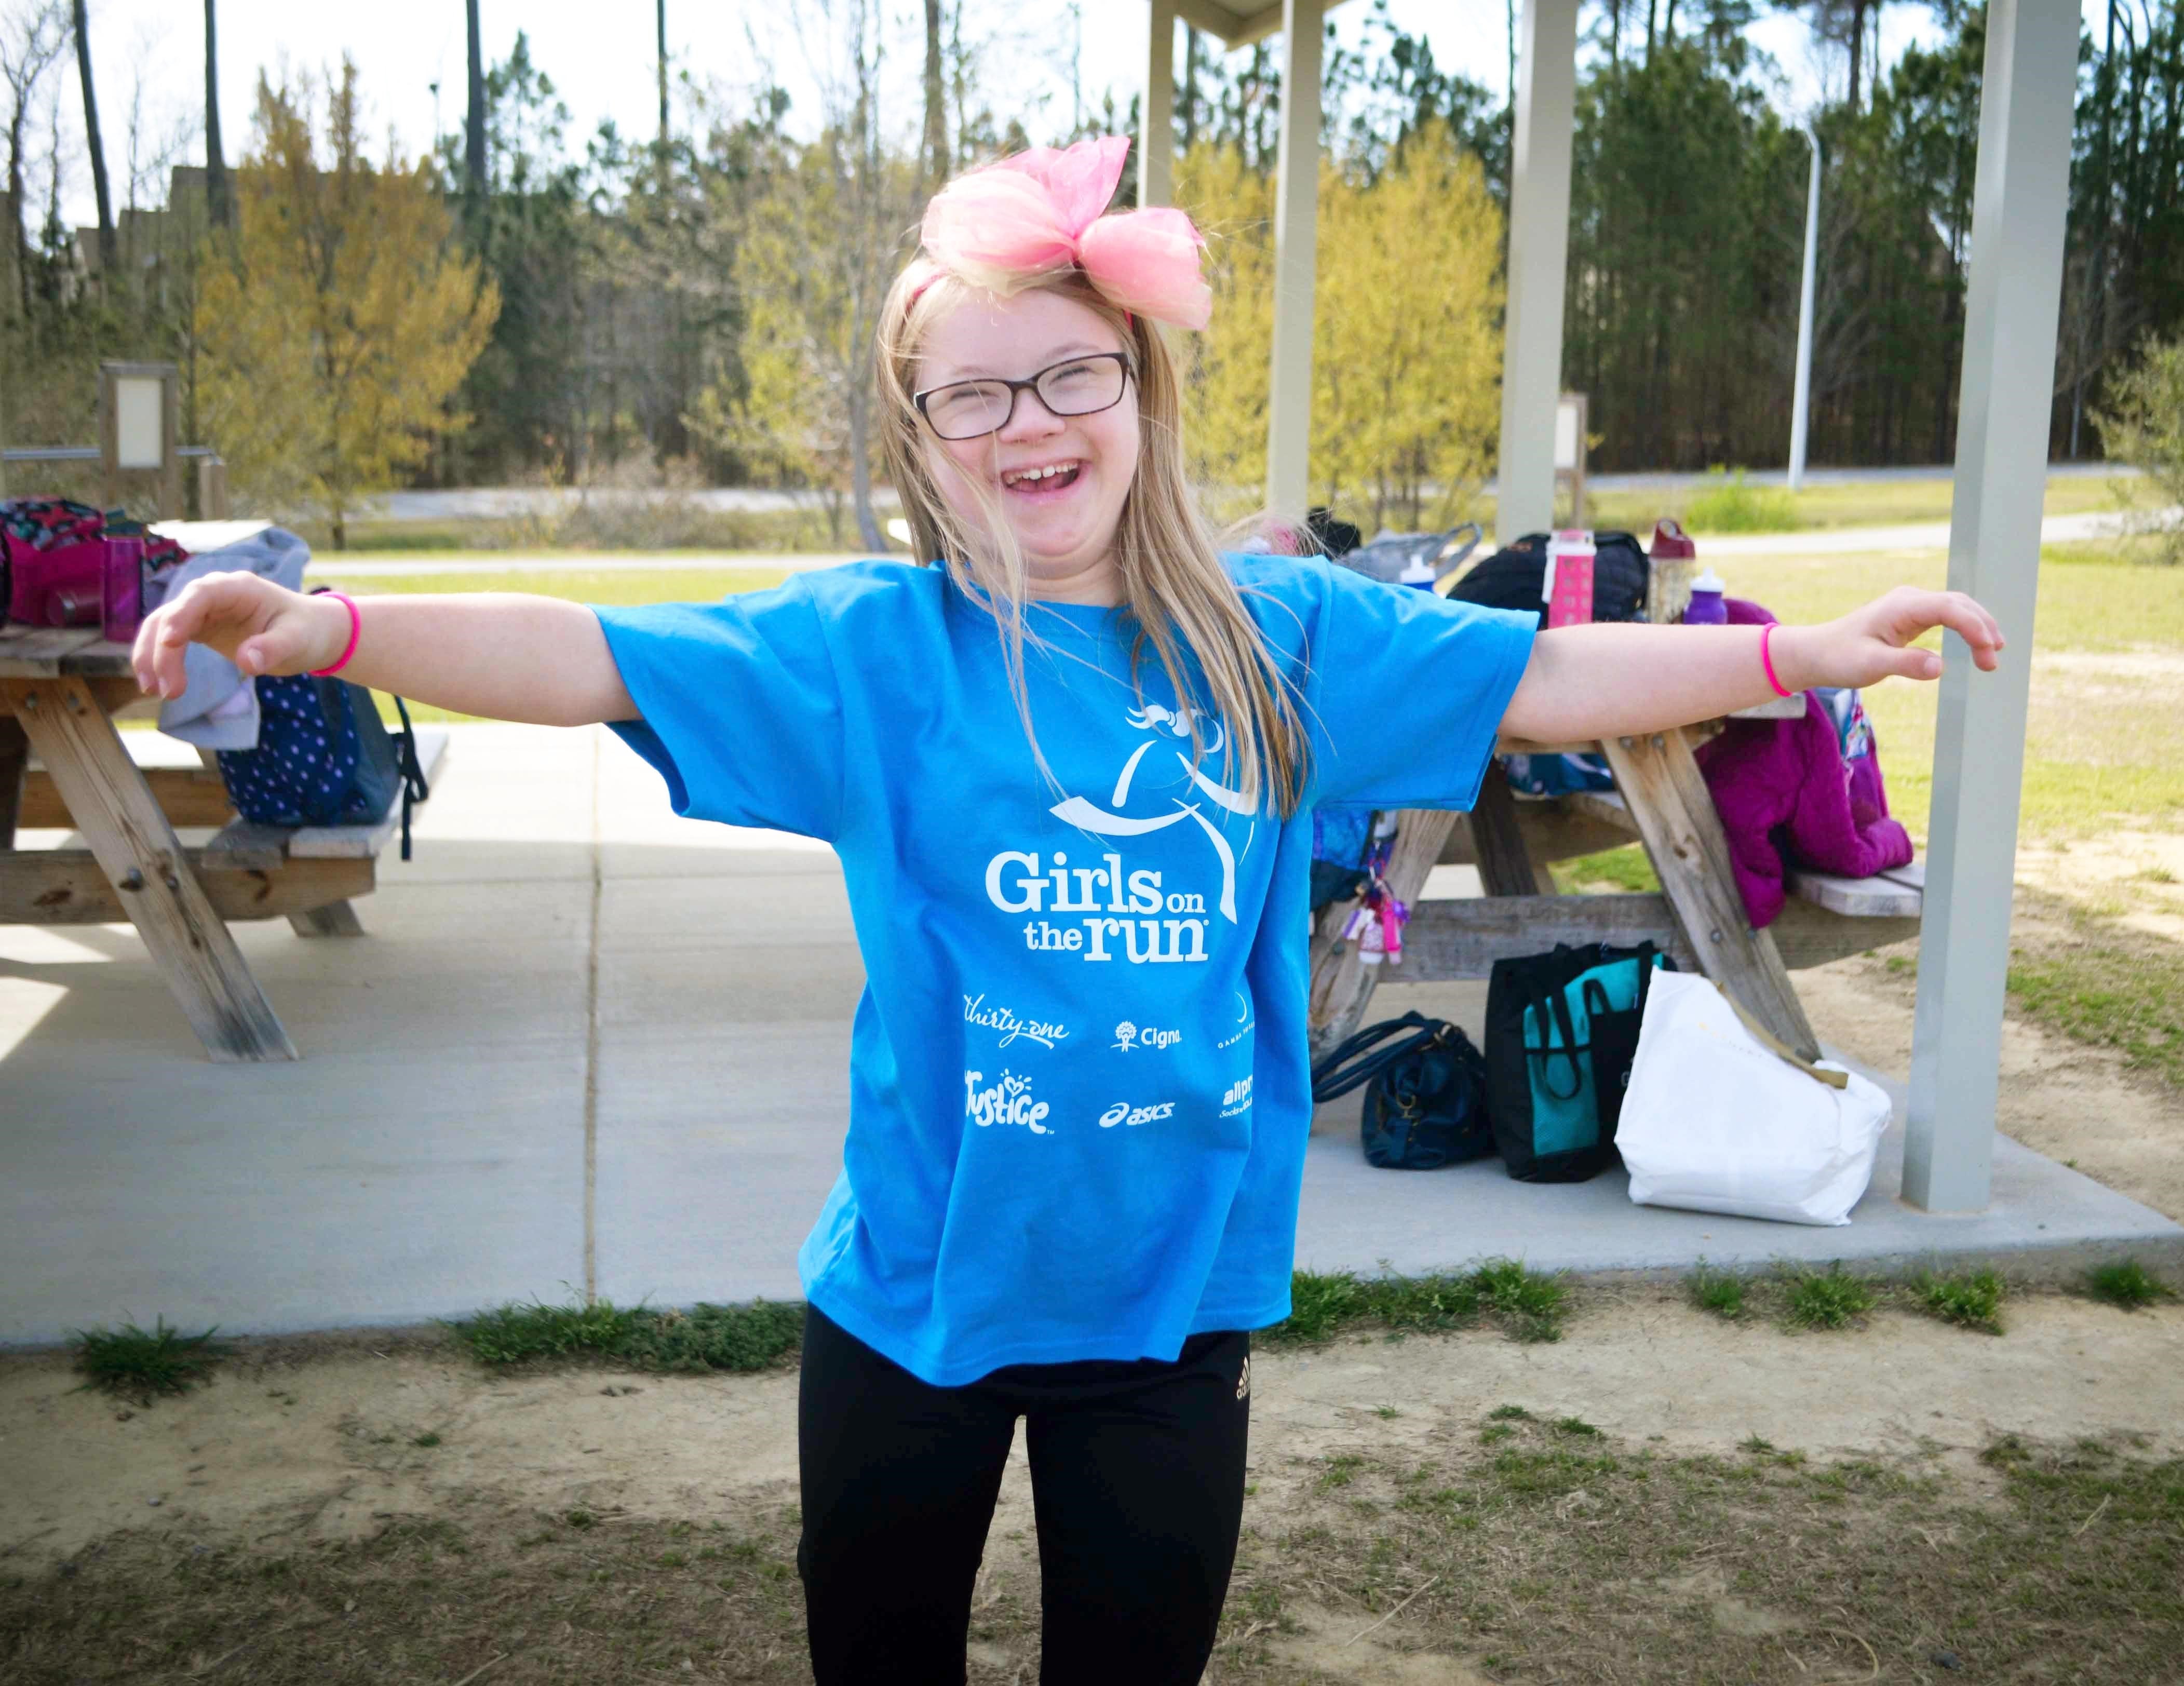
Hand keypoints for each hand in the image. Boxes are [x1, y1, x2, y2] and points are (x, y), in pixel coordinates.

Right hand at [131, 572, 350, 699]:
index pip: (201, 594)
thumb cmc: (306, 631)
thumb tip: (247, 663)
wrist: (311, 632)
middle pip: (173, 614)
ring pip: (162, 627)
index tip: (169, 642)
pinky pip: (168, 641)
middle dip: (163, 651)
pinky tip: (156, 686)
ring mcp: (203, 611)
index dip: (181, 615)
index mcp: (238, 588)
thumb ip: (273, 648)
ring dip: (152, 657)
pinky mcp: (199, 628)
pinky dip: (159, 660)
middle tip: (169, 691)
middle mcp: (213, 594)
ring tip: (156, 692)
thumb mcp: (297, 640)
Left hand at [1779, 587, 2004, 691]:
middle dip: (1982, 629)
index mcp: (1901, 606)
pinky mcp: (1912, 616)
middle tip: (1993, 662)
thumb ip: (1905, 664)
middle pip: (1959, 605)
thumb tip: (1940, 667)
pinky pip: (1947, 616)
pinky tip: (1978, 645)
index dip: (1974, 627)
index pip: (1949, 608)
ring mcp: (1912, 605)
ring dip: (1978, 627)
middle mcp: (1910, 599)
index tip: (1988, 651)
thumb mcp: (1870, 665)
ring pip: (1957, 608)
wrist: (1818, 653)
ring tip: (1993, 655)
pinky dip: (1966, 628)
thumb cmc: (1840, 658)